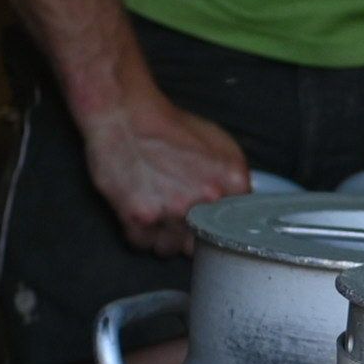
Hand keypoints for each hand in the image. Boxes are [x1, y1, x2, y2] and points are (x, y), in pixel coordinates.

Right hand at [77, 90, 254, 249]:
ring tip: (155, 213)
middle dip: (190, 234)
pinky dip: (140, 235)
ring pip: (171, 250)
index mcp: (231, 181)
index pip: (234, 227)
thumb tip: (238, 205)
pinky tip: (139, 214)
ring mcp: (172, 213)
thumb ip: (234, 177)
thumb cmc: (169, 125)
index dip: (216, 225)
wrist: (125, 114)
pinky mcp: (140, 219)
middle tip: (177, 216)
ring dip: (163, 238)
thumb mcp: (217, 141)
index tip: (206, 222)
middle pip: (203, 243)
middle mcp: (205, 201)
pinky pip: (143, 245)